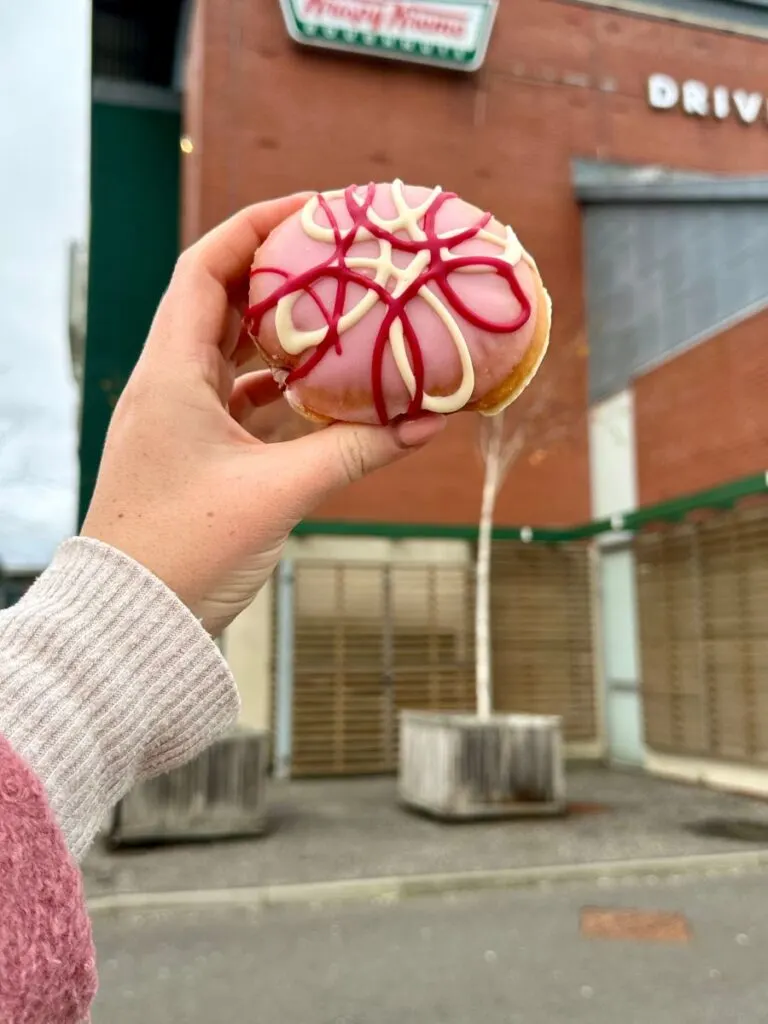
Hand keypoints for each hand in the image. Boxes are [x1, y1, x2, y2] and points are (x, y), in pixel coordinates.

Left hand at [81, 196, 445, 634]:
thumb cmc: (187, 551)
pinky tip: (324, 392)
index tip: (314, 211)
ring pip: (234, 355)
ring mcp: (180, 421)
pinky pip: (242, 403)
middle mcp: (169, 386)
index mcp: (171, 374)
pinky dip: (283, 391)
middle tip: (342, 259)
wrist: (134, 622)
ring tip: (343, 316)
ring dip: (285, 335)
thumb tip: (429, 423)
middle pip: (223, 303)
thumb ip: (356, 452)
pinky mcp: (196, 455)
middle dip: (281, 276)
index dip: (256, 228)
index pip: (205, 269)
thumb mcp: (279, 493)